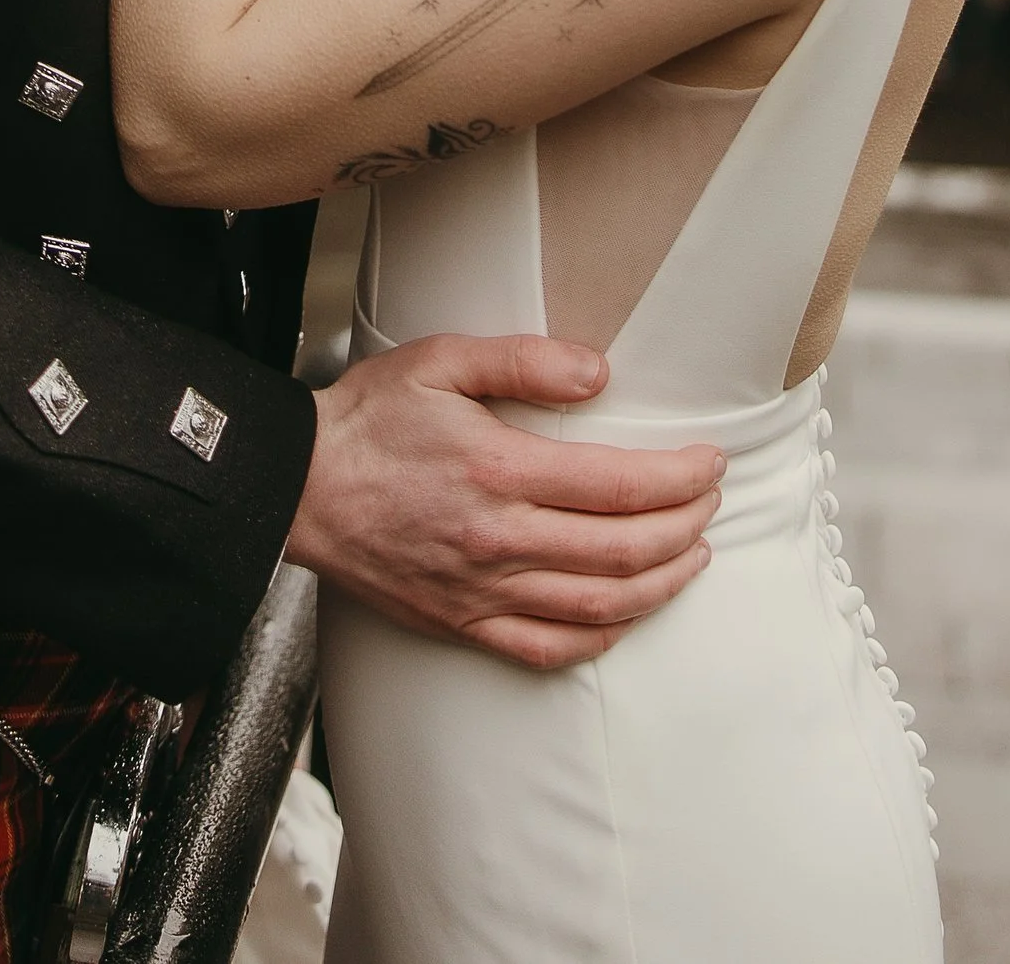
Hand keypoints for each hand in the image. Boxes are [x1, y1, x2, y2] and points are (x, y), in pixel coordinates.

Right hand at [284, 333, 722, 670]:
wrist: (298, 485)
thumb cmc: (370, 418)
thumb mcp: (440, 360)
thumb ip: (524, 360)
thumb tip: (599, 373)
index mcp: (499, 469)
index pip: (618, 485)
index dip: (679, 478)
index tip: (710, 462)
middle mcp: (498, 539)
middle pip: (623, 550)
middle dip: (685, 526)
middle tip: (711, 501)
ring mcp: (482, 590)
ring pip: (598, 605)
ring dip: (660, 584)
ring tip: (692, 556)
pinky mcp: (461, 623)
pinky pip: (545, 649)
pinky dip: (598, 639)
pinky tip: (625, 618)